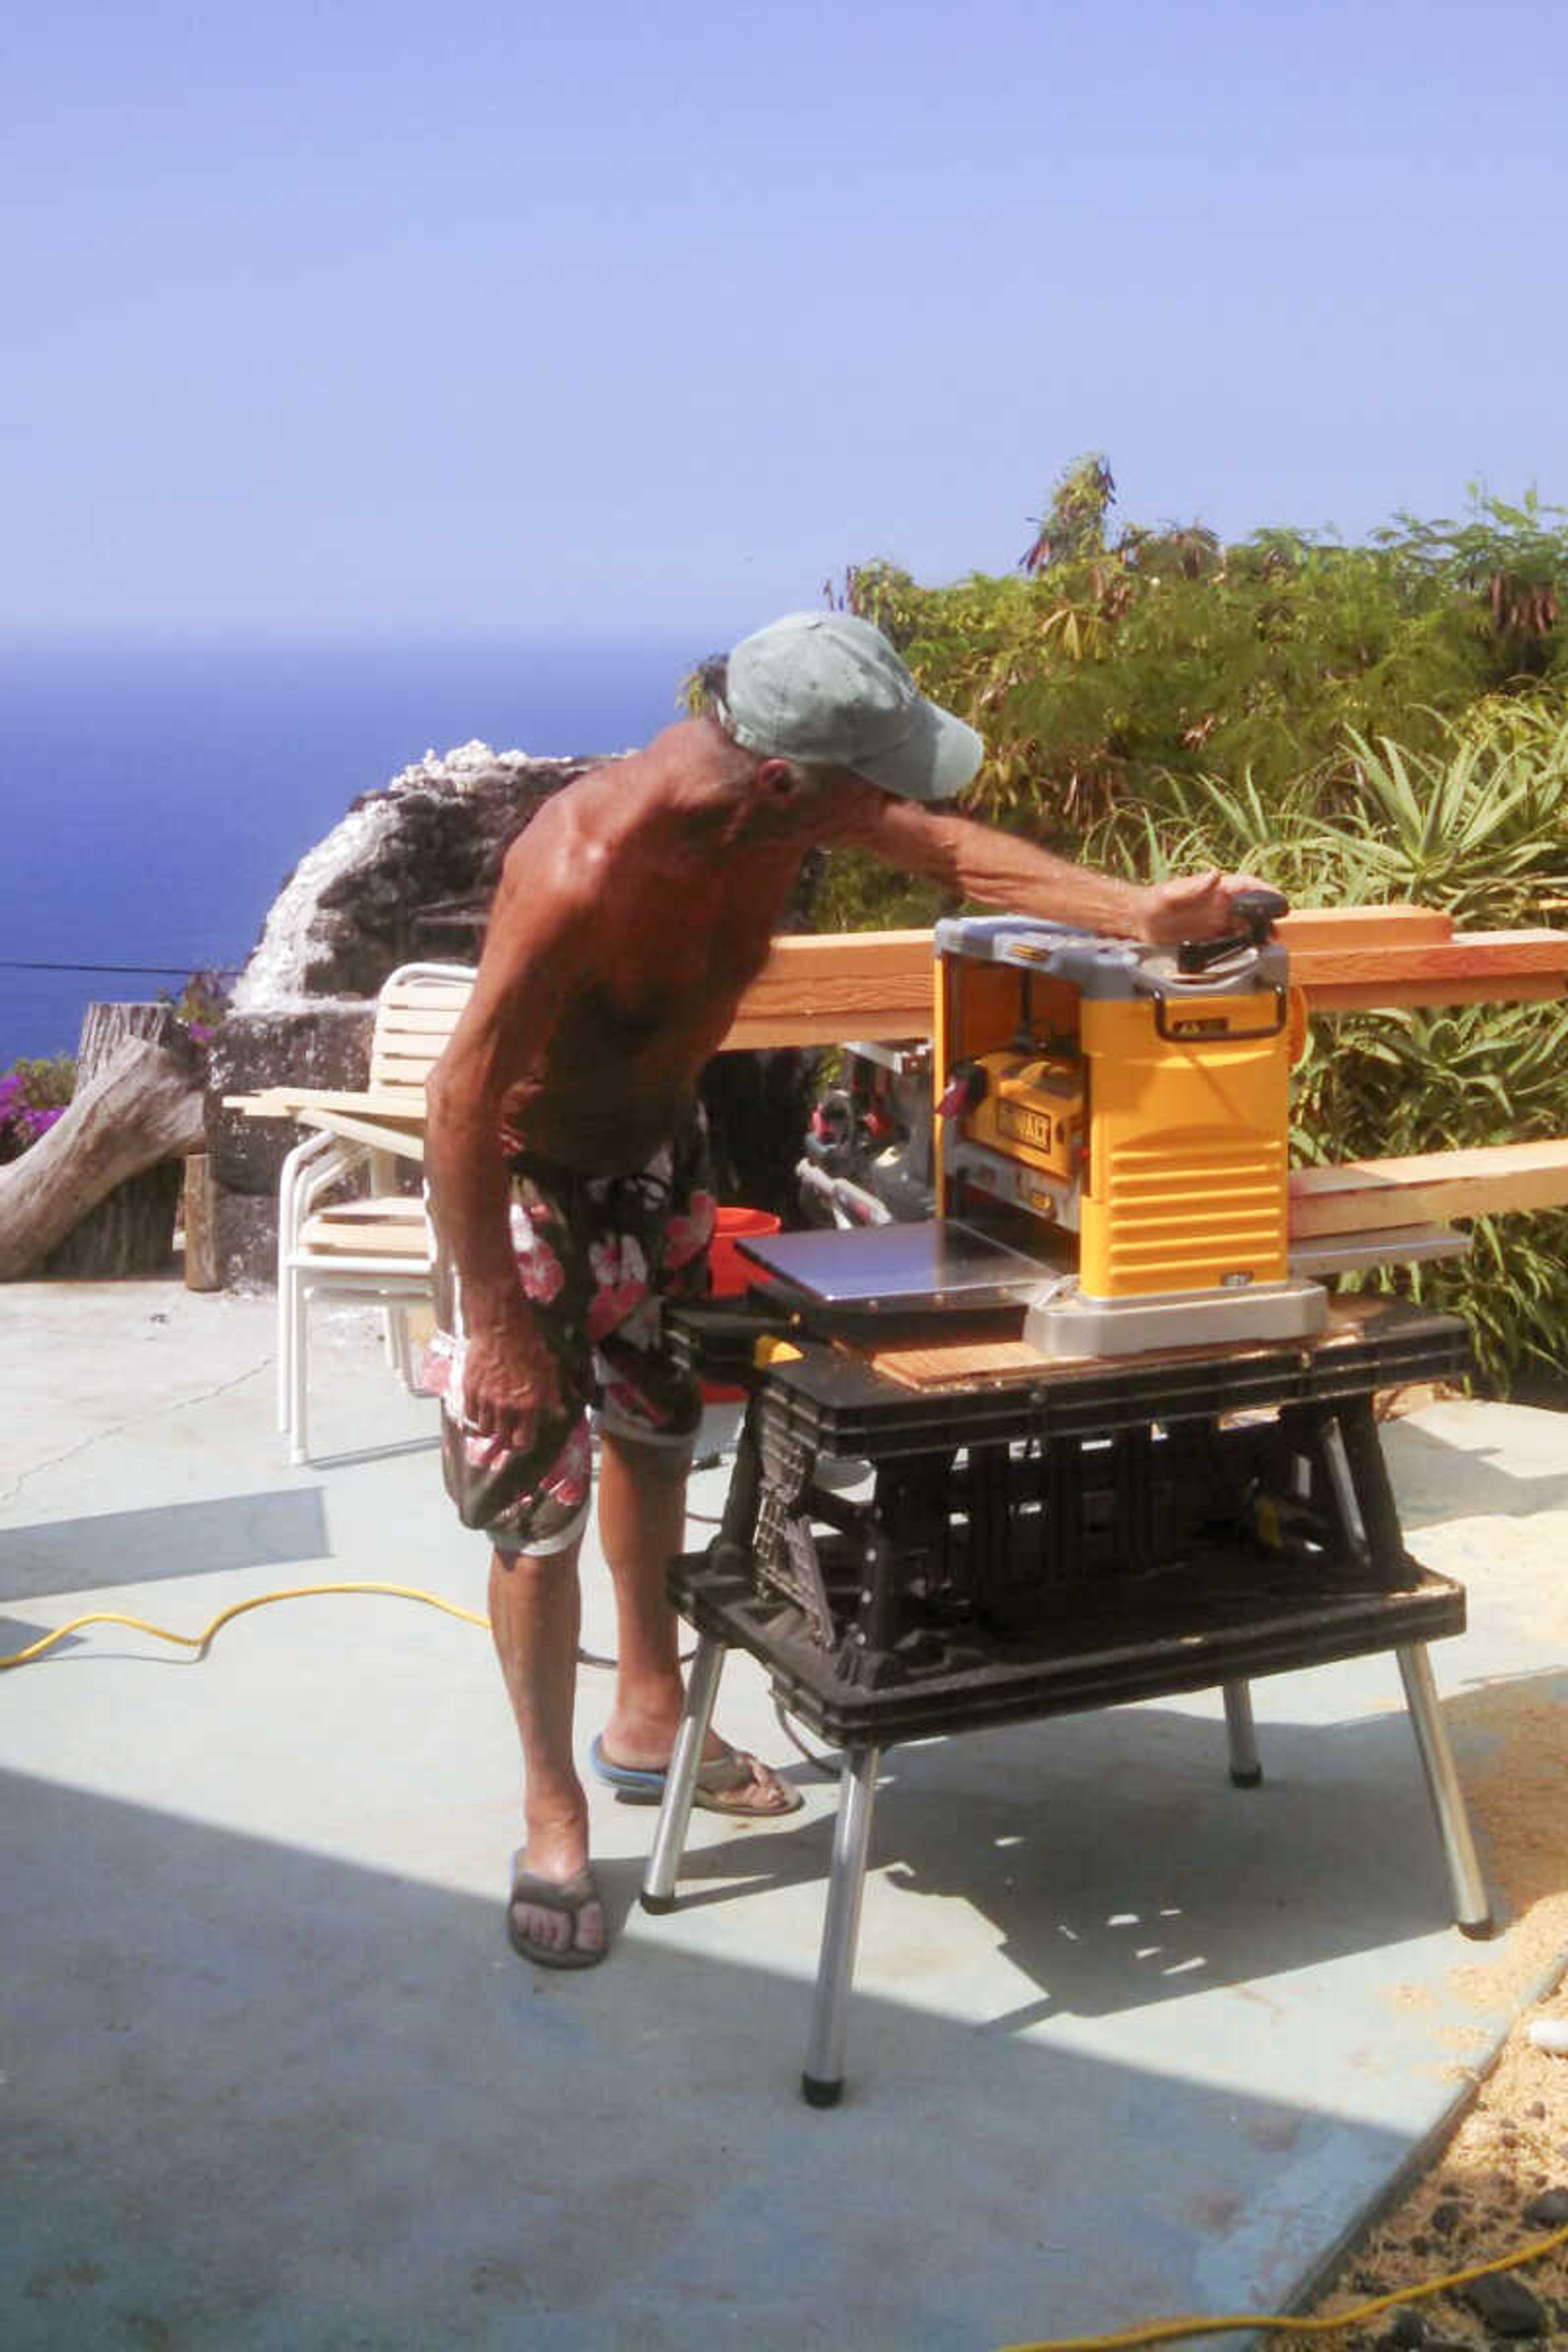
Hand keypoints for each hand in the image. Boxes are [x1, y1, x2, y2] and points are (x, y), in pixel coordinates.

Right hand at [460, 1321, 564, 1462]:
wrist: (501, 1328)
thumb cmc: (528, 1345)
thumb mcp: (548, 1370)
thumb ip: (552, 1395)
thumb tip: (560, 1413)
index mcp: (529, 1403)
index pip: (523, 1440)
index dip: (522, 1444)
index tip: (521, 1441)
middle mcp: (507, 1406)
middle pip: (502, 1439)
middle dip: (505, 1441)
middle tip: (505, 1438)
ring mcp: (487, 1399)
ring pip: (484, 1430)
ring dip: (489, 1431)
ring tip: (492, 1427)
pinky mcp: (471, 1391)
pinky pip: (469, 1416)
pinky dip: (473, 1421)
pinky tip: (478, 1417)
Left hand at [1135, 870, 1277, 945]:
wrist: (1138, 920)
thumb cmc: (1154, 902)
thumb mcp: (1173, 893)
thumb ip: (1194, 887)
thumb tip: (1215, 875)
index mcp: (1214, 890)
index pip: (1245, 885)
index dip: (1264, 890)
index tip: (1278, 899)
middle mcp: (1218, 904)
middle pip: (1250, 908)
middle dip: (1265, 918)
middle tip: (1275, 932)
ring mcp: (1214, 921)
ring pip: (1243, 926)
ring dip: (1256, 934)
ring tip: (1266, 945)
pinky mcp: (1207, 937)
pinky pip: (1229, 941)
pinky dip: (1240, 946)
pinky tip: (1246, 954)